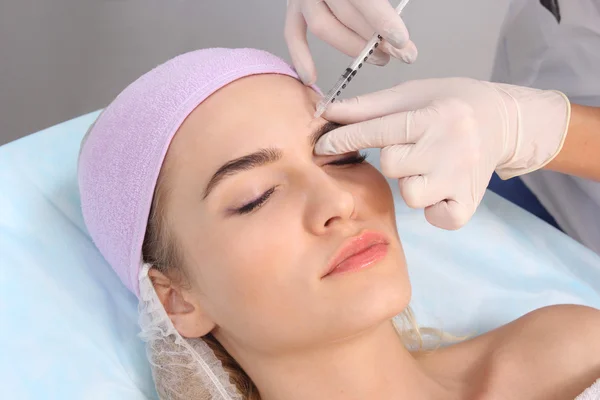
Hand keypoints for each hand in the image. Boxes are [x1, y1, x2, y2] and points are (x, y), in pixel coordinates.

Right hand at [285, 0, 417, 84]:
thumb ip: (378, 0)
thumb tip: (399, 28)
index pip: (364, 0)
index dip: (382, 21)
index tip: (401, 40)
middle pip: (346, 15)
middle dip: (375, 40)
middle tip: (402, 54)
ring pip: (322, 27)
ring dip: (352, 47)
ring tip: (380, 58)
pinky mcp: (292, 6)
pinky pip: (293, 33)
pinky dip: (300, 56)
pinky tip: (311, 77)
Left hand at [315, 78, 570, 228]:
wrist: (503, 121)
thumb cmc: (449, 104)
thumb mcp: (412, 94)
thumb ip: (369, 106)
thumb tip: (327, 111)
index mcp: (436, 115)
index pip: (379, 130)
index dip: (346, 138)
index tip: (323, 145)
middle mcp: (453, 147)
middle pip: (392, 165)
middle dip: (392, 157)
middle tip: (412, 147)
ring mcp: (463, 179)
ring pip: (410, 195)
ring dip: (411, 183)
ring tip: (427, 167)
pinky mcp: (471, 203)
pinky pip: (436, 218)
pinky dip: (432, 208)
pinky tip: (439, 189)